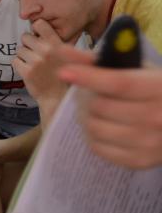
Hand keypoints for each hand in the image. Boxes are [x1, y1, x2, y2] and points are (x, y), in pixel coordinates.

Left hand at [14, 19, 66, 114]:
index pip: (40, 24)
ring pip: (19, 49)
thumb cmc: (62, 74)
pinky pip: (14, 61)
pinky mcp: (26, 72)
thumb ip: (54, 42)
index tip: (37, 36)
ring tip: (32, 64)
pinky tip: (27, 70)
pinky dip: (19, 65)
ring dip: (23, 56)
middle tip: (34, 54)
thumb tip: (38, 30)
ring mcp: (36, 61)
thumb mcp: (66, 55)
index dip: (36, 30)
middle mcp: (46, 51)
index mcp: (58, 44)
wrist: (58, 97)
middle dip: (28, 44)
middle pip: (25, 37)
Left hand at [57, 44, 161, 168]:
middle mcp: (158, 117)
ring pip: (95, 128)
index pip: (119, 83)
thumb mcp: (137, 70)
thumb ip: (98, 61)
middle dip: (89, 98)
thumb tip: (62, 51)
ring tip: (96, 111)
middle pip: (101, 106)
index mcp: (160, 88)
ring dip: (88, 117)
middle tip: (92, 95)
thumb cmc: (155, 91)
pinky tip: (103, 126)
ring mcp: (150, 143)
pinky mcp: (139, 161)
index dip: (89, 77)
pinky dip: (92, 136)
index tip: (63, 72)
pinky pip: (98, 148)